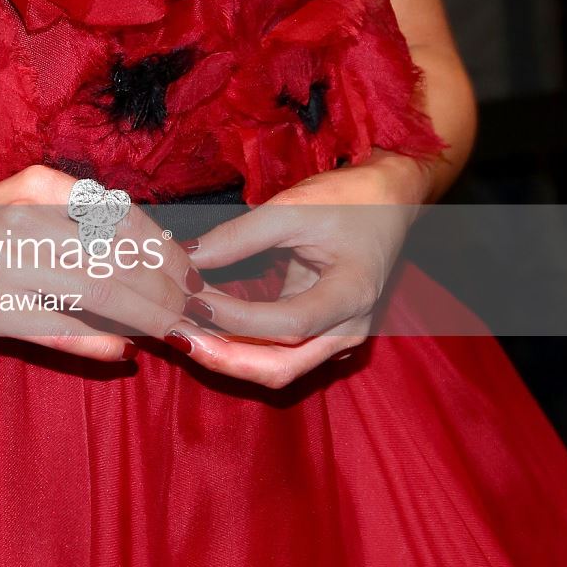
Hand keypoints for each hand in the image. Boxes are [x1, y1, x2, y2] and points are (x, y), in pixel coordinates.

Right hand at [0, 163, 198, 362]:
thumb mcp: (16, 209)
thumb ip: (74, 223)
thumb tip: (151, 250)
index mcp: (37, 186)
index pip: (126, 216)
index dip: (168, 250)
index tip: (192, 276)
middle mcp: (26, 218)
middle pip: (121, 257)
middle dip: (167, 291)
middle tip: (191, 316)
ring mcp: (5, 263)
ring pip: (100, 289)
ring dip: (145, 318)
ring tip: (169, 335)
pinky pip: (57, 329)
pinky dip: (97, 343)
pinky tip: (120, 353)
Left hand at [155, 159, 422, 389]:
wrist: (389, 200)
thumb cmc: (348, 199)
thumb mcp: (293, 207)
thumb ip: (239, 236)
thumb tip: (186, 258)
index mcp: (351, 296)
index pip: (288, 322)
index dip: (236, 318)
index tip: (191, 299)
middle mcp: (348, 329)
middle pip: (282, 366)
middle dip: (225, 357)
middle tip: (177, 336)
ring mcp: (337, 337)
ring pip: (278, 368)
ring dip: (228, 357)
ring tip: (184, 335)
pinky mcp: (321, 334)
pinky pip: (278, 354)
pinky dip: (241, 348)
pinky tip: (205, 332)